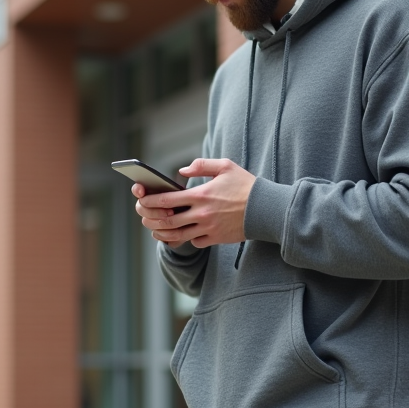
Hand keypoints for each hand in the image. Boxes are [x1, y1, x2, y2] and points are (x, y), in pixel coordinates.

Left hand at [134, 158, 255, 247]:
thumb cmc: (245, 185)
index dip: (150, 201)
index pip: (167, 199)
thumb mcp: (225, 166)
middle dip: (152, 219)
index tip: (142, 200)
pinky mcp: (216, 238)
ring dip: (164, 233)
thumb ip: (201, 165)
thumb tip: (182, 171)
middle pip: (168, 221)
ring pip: (178, 235)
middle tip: (144, 217)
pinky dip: (187, 238)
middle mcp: (202, 213)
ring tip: (156, 229)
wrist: (266, 208)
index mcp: (201, 194)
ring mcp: (209, 228)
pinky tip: (183, 233)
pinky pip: (195, 242)